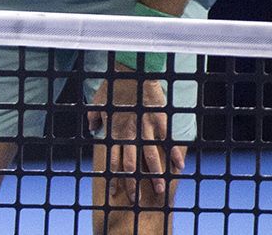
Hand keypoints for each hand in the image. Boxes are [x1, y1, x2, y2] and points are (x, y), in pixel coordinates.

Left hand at [88, 72, 187, 200]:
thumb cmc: (113, 86)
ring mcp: (145, 128)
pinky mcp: (159, 121)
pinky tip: (179, 166)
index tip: (115, 192)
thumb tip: (92, 128)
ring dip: (154, 175)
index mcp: (114, 131)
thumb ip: (95, 117)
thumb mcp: (98, 102)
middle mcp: (129, 133)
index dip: (114, 177)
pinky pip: (167, 140)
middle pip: (130, 164)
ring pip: (150, 157)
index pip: (113, 160)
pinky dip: (174, 153)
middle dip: (133, 184)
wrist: (131, 71)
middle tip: (137, 200)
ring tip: (159, 190)